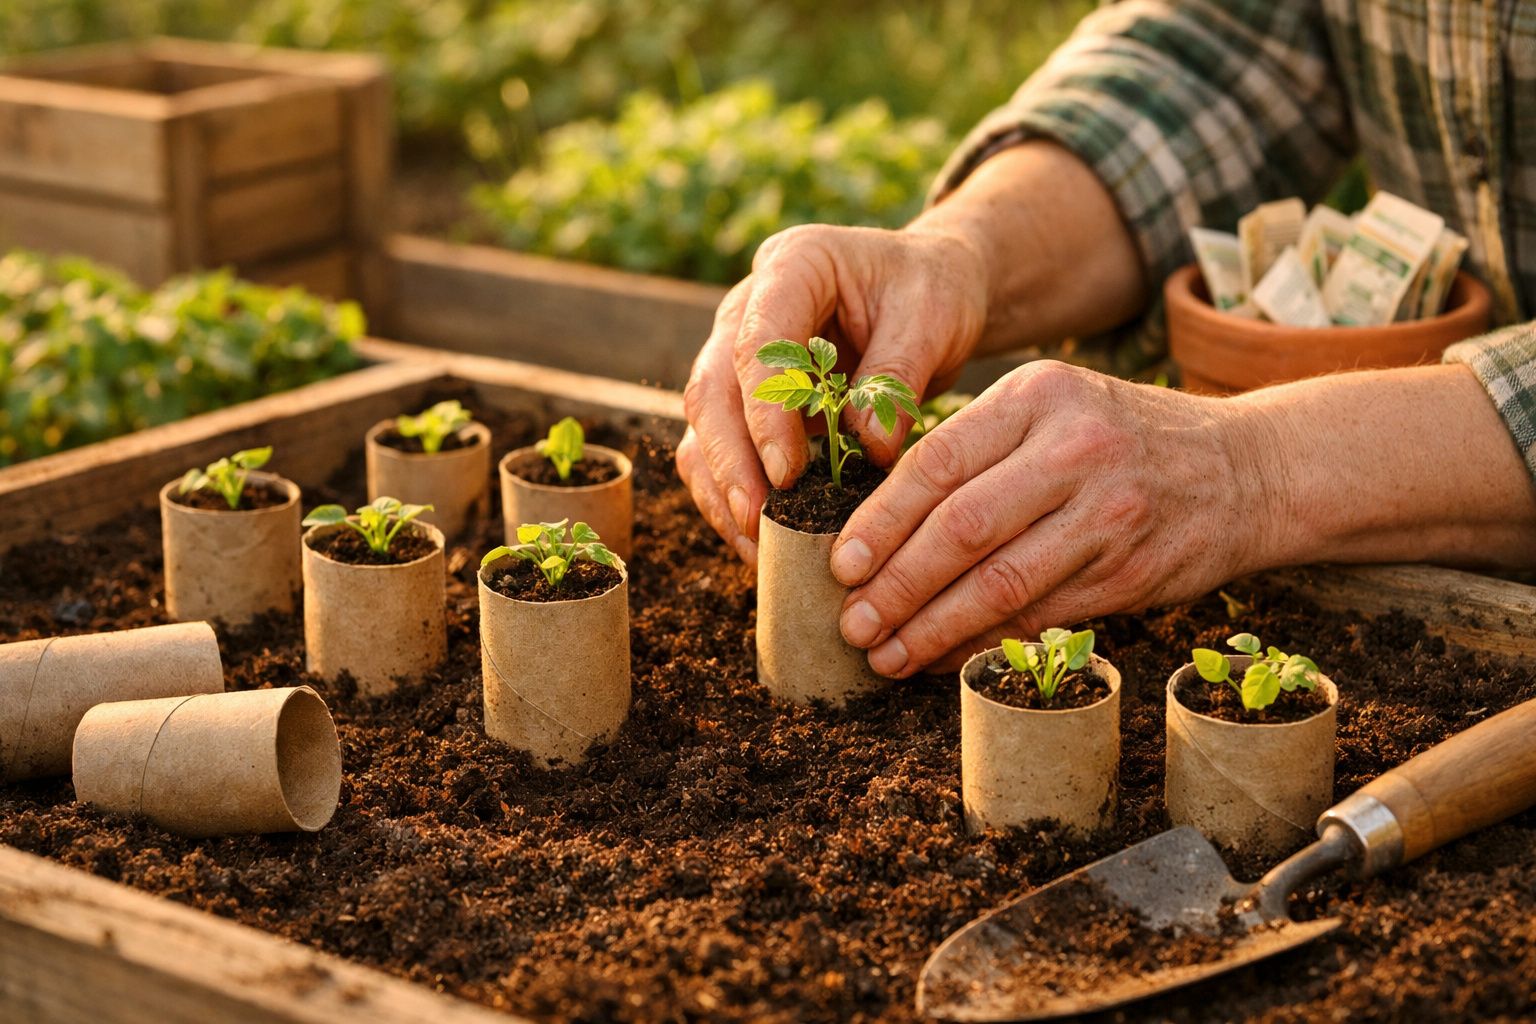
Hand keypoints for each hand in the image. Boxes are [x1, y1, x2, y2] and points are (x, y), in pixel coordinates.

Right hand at [676, 223, 988, 564]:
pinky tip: (761, 539)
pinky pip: (719, 450)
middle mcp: (747, 309)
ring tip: (755, 544)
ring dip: (722, 486)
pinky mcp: (745, 399)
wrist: (926, 289)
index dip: (765, 412)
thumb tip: (867, 450)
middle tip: (757, 520)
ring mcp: (737, 355)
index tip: (788, 474)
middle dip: (730, 461)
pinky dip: (732, 495)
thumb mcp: (932, 317)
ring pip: (704, 425)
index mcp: (792, 266)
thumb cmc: (930, 291)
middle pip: (711, 387)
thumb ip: (897, 377)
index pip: (756, 343)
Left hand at [829, 361, 1261, 675]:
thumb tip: (879, 522)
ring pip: (1000, 584)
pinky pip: (1040, 616)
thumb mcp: (1051, 407)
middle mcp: (1074, 449)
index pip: (936, 462)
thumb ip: (977, 448)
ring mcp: (1109, 514)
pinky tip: (944, 657)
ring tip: (887, 654)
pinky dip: (984, 643)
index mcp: (1037, 396)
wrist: (1248, 468)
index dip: (881, 521)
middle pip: (961, 529)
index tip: (841, 565)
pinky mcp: (1130, 572)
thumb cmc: (1119, 437)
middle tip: (852, 623)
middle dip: (896, 586)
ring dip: (932, 629)